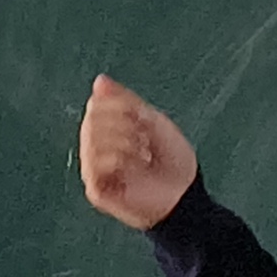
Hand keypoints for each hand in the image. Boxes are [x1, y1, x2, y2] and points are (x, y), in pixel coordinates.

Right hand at [75, 75, 196, 230]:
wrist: (185, 195)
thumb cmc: (173, 161)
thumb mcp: (153, 121)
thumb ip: (125, 100)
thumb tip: (100, 80)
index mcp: (108, 132)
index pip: (96, 105)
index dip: (119, 105)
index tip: (142, 118)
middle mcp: (96, 150)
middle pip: (92, 119)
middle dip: (122, 123)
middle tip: (144, 139)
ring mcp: (94, 171)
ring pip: (91, 139)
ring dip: (123, 140)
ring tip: (142, 154)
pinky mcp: (96, 191)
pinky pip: (94, 164)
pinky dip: (117, 158)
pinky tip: (134, 166)